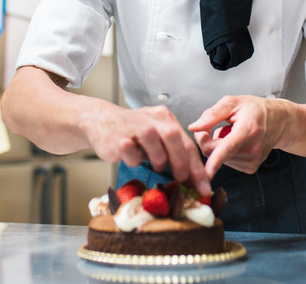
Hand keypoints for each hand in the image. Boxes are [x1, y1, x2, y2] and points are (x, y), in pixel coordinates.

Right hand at [78, 105, 210, 195]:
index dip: (197, 167)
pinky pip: (130, 151)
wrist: (101, 122)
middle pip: (172, 135)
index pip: (187, 142)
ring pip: (152, 139)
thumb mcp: (157, 138)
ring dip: (159, 158)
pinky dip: (135, 160)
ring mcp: (133, 126)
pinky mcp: (117, 137)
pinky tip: (134, 160)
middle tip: (182, 178)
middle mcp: (150, 118)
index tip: (204, 187)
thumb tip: (194, 181)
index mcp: (164, 117)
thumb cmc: (134, 134)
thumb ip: (174, 153)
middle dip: (181, 161)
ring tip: (157, 166)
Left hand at [189, 95, 287, 177]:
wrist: (279, 122)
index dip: (214, 161)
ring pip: (219, 158)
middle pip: (214, 153)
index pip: (227, 148)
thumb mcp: (233, 102)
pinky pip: (226, 162)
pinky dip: (226, 153)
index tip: (205, 174)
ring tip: (233, 133)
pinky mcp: (250, 168)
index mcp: (248, 130)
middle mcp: (252, 149)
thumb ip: (212, 114)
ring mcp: (252, 161)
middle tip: (214, 126)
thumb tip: (193, 128)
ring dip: (218, 146)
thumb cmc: (255, 110)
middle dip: (207, 139)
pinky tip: (237, 143)